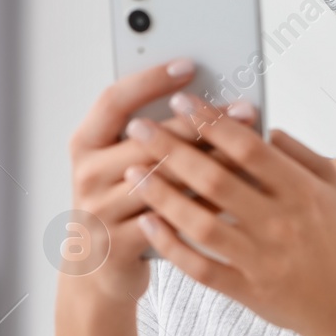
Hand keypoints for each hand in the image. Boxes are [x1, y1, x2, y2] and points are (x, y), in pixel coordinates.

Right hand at [66, 62, 255, 306]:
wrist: (95, 271)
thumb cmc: (118, 204)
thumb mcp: (117, 163)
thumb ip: (146, 135)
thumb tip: (202, 100)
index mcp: (85, 143)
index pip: (114, 100)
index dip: (150, 80)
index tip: (187, 64)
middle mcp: (87, 174)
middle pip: (149, 139)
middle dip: (201, 123)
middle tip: (243, 109)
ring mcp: (101, 211)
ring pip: (166, 180)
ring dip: (212, 163)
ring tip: (249, 150)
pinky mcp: (121, 244)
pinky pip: (172, 219)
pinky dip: (206, 206)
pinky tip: (237, 195)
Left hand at [122, 92, 335, 335]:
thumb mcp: (332, 187)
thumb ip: (299, 153)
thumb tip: (261, 125)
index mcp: (302, 191)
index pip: (249, 148)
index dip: (212, 122)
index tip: (180, 102)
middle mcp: (281, 223)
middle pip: (216, 180)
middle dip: (171, 150)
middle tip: (138, 129)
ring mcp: (262, 260)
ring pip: (202, 223)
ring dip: (162, 196)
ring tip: (133, 173)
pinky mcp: (247, 290)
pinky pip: (201, 267)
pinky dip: (171, 246)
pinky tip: (149, 224)